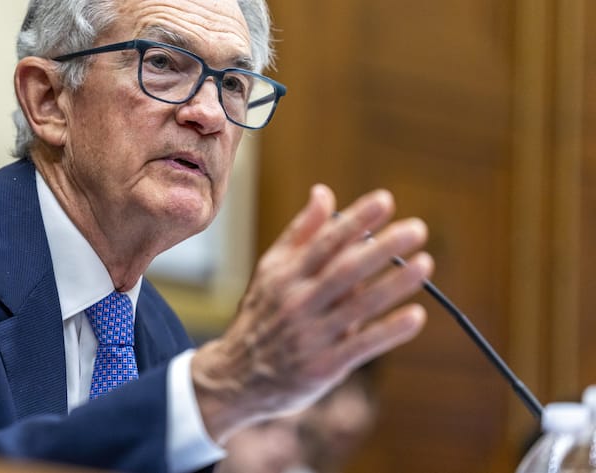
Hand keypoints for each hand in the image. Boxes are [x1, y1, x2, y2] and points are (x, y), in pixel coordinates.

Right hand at [191, 184, 433, 442]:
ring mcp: (310, 336)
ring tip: (426, 263)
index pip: (324, 242)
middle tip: (417, 229)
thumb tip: (324, 192)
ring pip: (359, 306)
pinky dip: (389, 331)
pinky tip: (416, 316)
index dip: (355, 220)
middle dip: (382, 248)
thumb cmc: (263, 315)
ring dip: (394, 284)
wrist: (238, 377)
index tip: (385, 201)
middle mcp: (296, 302)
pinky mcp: (323, 367)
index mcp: (284, 275)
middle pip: (344, 270)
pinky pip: (362, 346)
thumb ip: (301, 233)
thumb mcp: (271, 271)